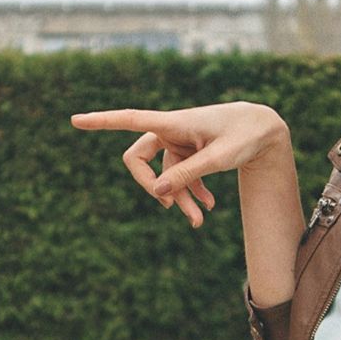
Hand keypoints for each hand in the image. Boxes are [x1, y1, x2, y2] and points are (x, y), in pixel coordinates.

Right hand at [70, 102, 288, 226]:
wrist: (266, 129)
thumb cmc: (244, 136)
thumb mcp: (218, 158)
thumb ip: (187, 175)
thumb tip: (157, 194)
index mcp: (173, 122)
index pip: (129, 119)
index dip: (101, 122)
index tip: (74, 120)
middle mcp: (169, 130)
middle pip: (139, 160)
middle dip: (153, 188)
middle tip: (170, 210)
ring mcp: (178, 143)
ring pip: (164, 176)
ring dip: (179, 198)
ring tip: (200, 220)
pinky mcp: (188, 153)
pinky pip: (179, 176)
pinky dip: (191, 192)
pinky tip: (208, 207)